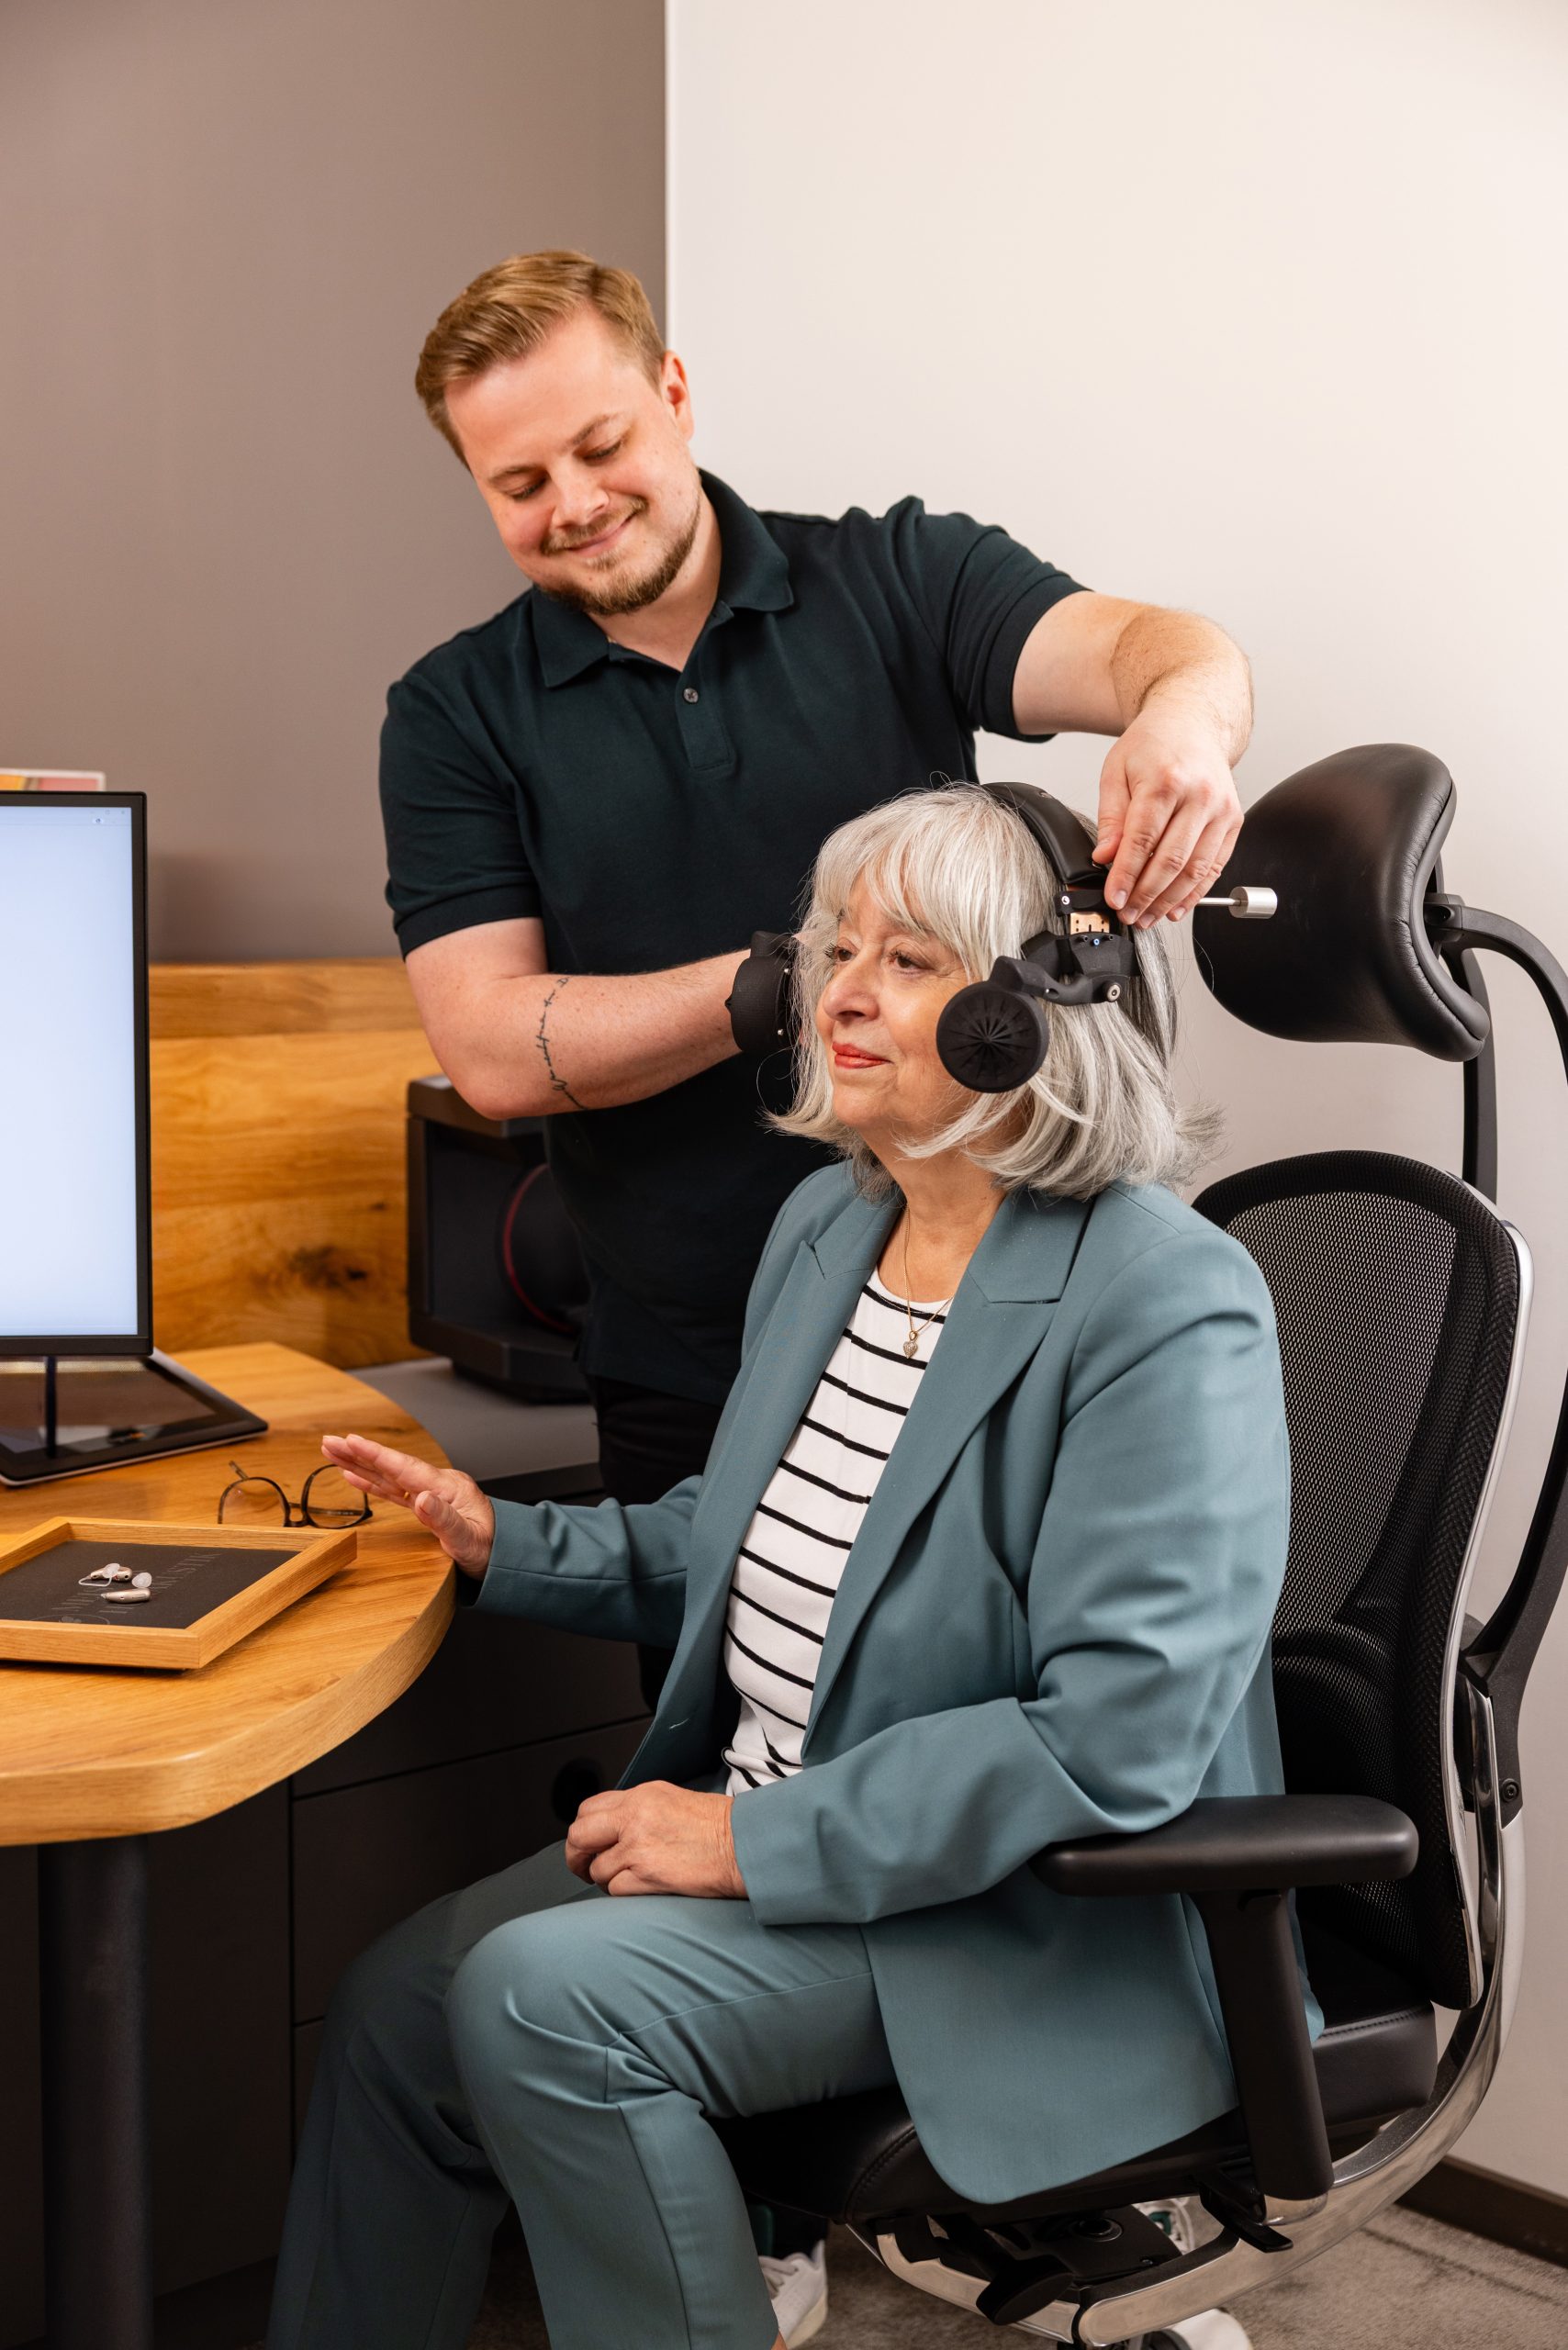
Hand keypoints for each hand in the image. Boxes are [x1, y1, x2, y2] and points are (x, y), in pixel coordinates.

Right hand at [320, 1432, 494, 1576]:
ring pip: (389, 1475)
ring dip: (360, 1465)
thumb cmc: (491, 1548)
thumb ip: (443, 1519)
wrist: (507, 1556)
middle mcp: (438, 1485)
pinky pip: (394, 1490)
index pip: (404, 1467)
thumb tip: (420, 1499)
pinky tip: (355, 1477)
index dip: (376, 1455)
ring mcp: (432, 1493)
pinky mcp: (428, 1505)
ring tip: (334, 1453)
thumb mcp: (467, 1539)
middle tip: (329, 1442)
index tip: (351, 1441)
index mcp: (448, 1487)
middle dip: (359, 1453)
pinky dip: (373, 1483)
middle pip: (391, 1465)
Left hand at [564, 1780, 746, 1897]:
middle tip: (585, 1868)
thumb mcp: (672, 1801)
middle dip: (576, 1857)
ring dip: (607, 1880)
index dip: (583, 1831)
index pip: (588, 1809)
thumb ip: (638, 1811)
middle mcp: (635, 1817)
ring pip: (597, 1869)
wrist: (744, 1845)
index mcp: (641, 1796)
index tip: (587, 1844)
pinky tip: (643, 1888)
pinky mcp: (647, 1875)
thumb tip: (612, 1829)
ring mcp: (638, 1847)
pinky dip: (624, 1894)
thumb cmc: (719, 1827)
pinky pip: (615, 1891)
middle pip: (578, 1836)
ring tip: (629, 1879)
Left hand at [1094, 698, 1242, 926]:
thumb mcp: (1116, 771)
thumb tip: (1105, 857)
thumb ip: (1111, 817)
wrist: (1193, 723)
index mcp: (1166, 780)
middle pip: (1172, 859)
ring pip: (1196, 869)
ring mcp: (1222, 809)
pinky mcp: (1233, 821)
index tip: (1113, 898)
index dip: (1126, 875)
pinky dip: (1196, 892)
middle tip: (1129, 915)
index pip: (1143, 840)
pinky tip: (1176, 907)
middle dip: (1147, 895)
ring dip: (1170, 900)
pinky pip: (1215, 866)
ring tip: (1148, 917)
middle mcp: (1200, 795)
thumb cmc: (1153, 745)